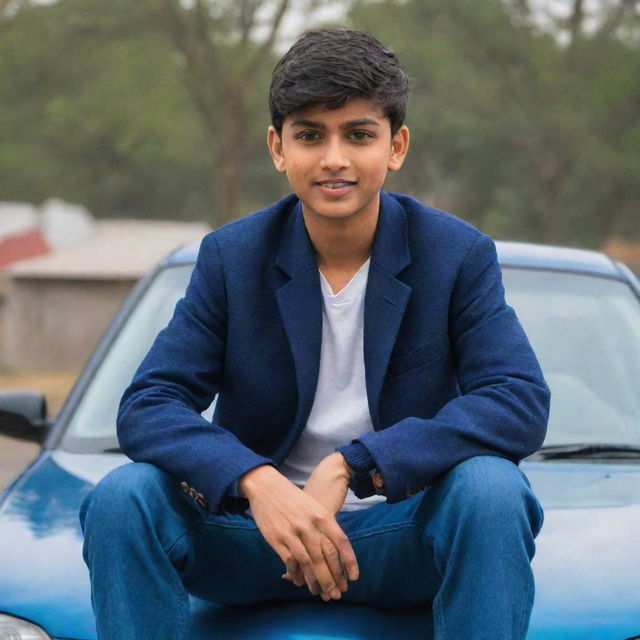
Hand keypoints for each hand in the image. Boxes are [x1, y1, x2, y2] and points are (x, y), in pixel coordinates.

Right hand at [282, 453, 353, 594]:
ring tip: (318, 592)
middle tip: (336, 594)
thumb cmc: (294, 498)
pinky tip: (299, 580)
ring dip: (314, 581)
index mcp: (322, 515)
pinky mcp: (276, 538)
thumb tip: (335, 551)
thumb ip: (325, 526)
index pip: (341, 541)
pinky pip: (290, 561)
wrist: (267, 486)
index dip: (350, 562)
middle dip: (332, 579)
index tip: (354, 578)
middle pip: (325, 557)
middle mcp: (309, 524)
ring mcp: (292, 532)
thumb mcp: (314, 507)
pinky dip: (296, 574)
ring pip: (308, 563)